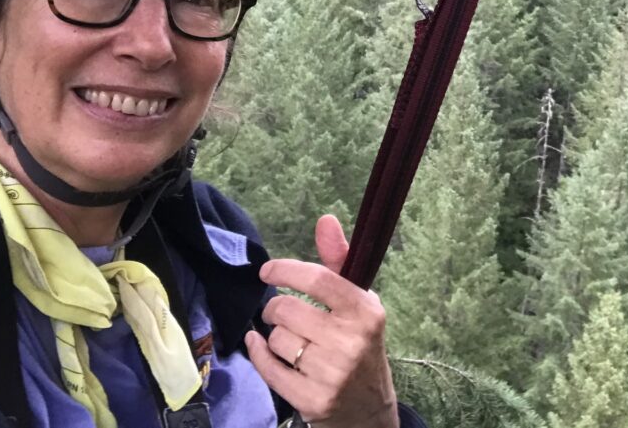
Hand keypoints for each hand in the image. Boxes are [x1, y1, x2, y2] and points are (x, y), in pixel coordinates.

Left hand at [246, 215, 399, 427]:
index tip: (268, 271)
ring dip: (273, 336)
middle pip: (288, 309)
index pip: (319, 279)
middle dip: (276, 308)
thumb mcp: (358, 302)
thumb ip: (339, 261)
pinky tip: (259, 346)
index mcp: (366, 311)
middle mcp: (352, 341)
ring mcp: (333, 374)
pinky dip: (258, 354)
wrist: (369, 408)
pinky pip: (268, 367)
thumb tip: (325, 219)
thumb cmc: (360, 343)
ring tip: (289, 339)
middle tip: (281, 312)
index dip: (286, 270)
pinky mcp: (313, 399)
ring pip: (276, 339)